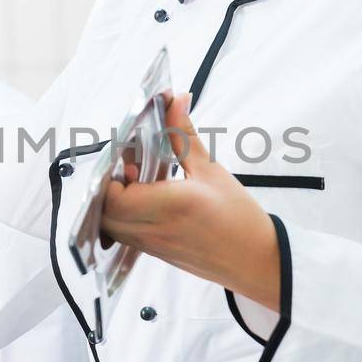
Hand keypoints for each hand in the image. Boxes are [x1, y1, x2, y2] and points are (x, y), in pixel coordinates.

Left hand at [100, 94, 281, 308]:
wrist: (257, 260)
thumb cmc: (239, 218)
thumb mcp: (211, 170)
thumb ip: (184, 135)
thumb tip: (175, 101)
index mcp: (170, 207)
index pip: (115, 198)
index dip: (109, 177)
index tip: (124, 157)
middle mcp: (155, 230)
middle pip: (104, 214)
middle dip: (107, 188)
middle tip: (127, 167)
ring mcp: (153, 246)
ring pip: (111, 227)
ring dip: (113, 203)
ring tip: (137, 182)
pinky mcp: (156, 254)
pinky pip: (126, 235)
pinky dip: (124, 216)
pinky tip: (145, 199)